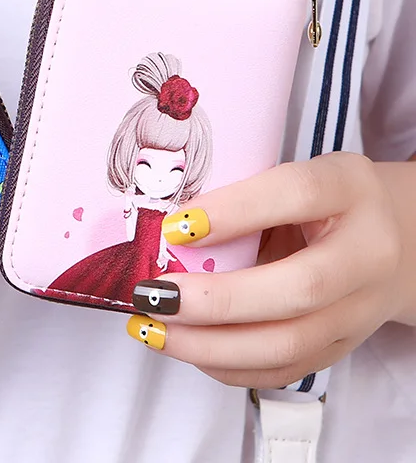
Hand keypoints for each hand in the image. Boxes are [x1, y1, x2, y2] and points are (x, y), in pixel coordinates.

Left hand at [126, 152, 406, 388]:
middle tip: (154, 294)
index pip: (296, 194)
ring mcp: (359, 309)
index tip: (175, 227)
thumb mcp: (293, 175)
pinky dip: (227, 365)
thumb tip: (170, 232)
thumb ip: (243, 196)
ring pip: (288, 344)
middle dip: (214, 300)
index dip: (234, 211)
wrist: (396, 238)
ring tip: (154, 329)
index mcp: (348, 188)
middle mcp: (366, 252)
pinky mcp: (342, 347)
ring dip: (209, 344)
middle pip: (298, 289)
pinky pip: (283, 370)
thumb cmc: (324, 200)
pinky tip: (186, 348)